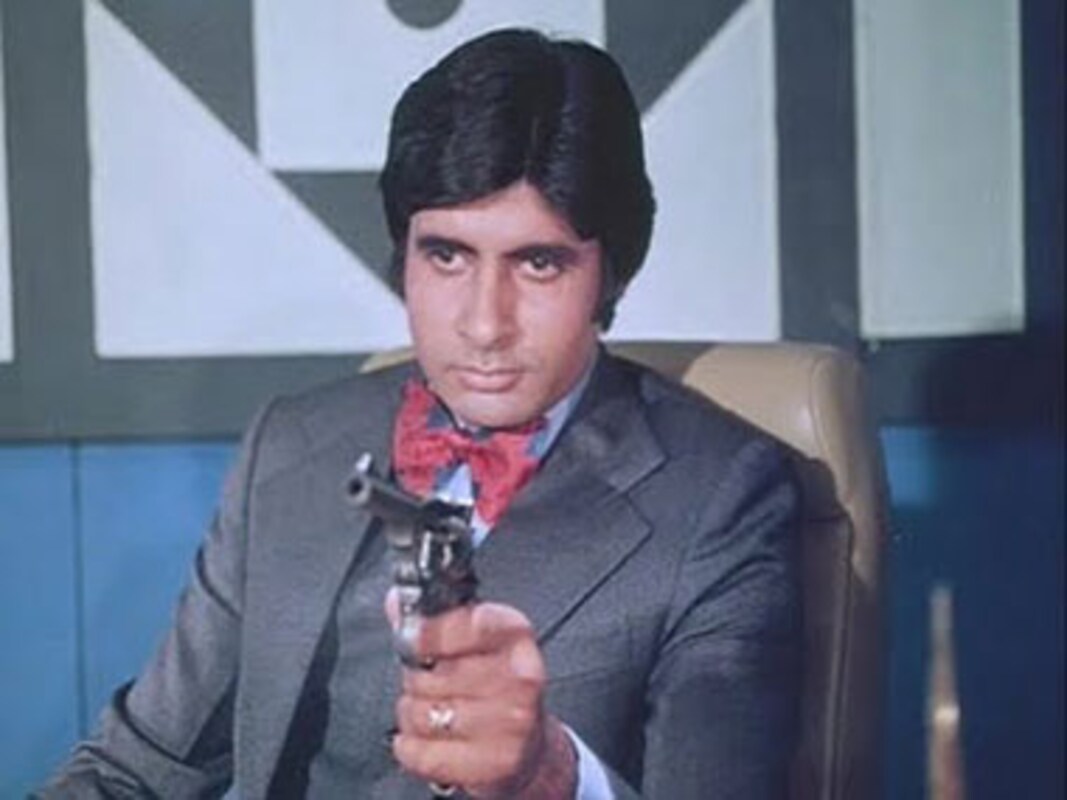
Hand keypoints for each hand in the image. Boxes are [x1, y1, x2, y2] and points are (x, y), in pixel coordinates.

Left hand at [386, 593, 576, 797]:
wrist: (527, 743)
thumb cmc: (495, 686)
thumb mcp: (473, 642)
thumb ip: (433, 620)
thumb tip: (397, 600)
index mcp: (515, 635)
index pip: (469, 623)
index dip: (432, 632)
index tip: (412, 638)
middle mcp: (520, 677)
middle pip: (434, 672)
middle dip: (418, 678)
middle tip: (433, 683)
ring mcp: (510, 722)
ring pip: (423, 712)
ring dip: (413, 714)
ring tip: (433, 711)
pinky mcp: (495, 762)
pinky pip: (422, 752)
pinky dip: (411, 748)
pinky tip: (427, 740)